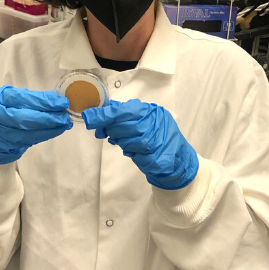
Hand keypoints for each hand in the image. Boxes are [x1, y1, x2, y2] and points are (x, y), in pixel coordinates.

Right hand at [0, 86, 72, 164]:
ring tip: (65, 124)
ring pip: (28, 132)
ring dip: (50, 128)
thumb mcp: (9, 98)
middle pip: (25, 118)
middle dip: (48, 117)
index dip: (43, 101)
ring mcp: (1, 132)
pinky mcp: (8, 144)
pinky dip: (45, 135)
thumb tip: (55, 99)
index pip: (23, 99)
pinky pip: (30, 140)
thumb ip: (28, 98)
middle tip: (65, 115)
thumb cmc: (1, 109)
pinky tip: (57, 130)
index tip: (62, 102)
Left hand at [83, 99, 198, 189]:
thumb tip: (100, 115)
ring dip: (124, 143)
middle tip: (109, 133)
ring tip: (129, 143)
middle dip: (112, 130)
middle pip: (122, 126)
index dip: (103, 115)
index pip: (122, 111)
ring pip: (127, 142)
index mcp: (152, 111)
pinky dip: (133, 154)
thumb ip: (126, 115)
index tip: (89, 118)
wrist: (179, 158)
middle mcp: (155, 124)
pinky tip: (138, 152)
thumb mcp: (147, 119)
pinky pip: (135, 155)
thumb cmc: (158, 136)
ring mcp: (156, 141)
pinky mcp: (155, 158)